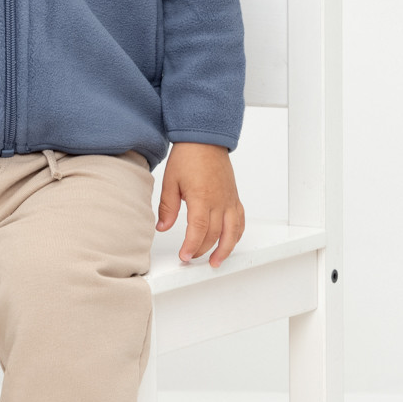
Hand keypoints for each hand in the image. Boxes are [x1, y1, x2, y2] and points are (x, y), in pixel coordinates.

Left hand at [155, 141, 244, 267]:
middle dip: (203, 250)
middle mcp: (219, 201)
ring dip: (225, 249)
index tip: (184, 256)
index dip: (192, 246)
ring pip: (233, 231)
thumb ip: (167, 207)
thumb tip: (162, 227)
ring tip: (216, 262)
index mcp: (202, 197)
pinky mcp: (234, 197)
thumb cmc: (188, 156)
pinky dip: (236, 234)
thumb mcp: (170, 181)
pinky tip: (229, 241)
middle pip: (215, 234)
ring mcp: (229, 199)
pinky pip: (240, 220)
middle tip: (191, 258)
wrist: (205, 139)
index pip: (199, 230)